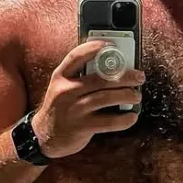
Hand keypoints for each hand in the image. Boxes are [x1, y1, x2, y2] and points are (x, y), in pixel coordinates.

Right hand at [31, 40, 143, 158]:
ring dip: (127, 95)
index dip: (94, 48)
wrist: (44, 136)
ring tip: (136, 96)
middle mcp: (66, 91)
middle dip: (125, 76)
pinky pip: (108, 122)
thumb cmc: (60, 108)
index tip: (112, 45)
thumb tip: (113, 69)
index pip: (76, 56)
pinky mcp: (81, 127)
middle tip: (139, 77)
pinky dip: (124, 119)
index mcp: (60, 77)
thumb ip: (80, 78)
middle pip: (100, 79)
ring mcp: (73, 110)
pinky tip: (131, 116)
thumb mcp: (62, 88)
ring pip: (106, 98)